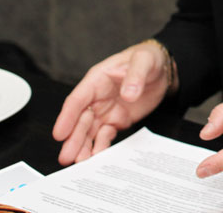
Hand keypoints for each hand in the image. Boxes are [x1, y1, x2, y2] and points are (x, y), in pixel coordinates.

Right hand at [52, 40, 172, 164]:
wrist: (162, 69)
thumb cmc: (148, 59)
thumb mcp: (144, 60)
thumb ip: (135, 76)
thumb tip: (128, 94)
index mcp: (97, 79)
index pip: (77, 100)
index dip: (67, 117)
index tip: (59, 134)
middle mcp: (97, 97)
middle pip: (80, 120)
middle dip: (73, 139)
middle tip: (66, 157)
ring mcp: (106, 111)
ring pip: (89, 132)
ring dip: (83, 147)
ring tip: (79, 163)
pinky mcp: (116, 120)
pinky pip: (105, 135)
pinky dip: (101, 146)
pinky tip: (97, 157)